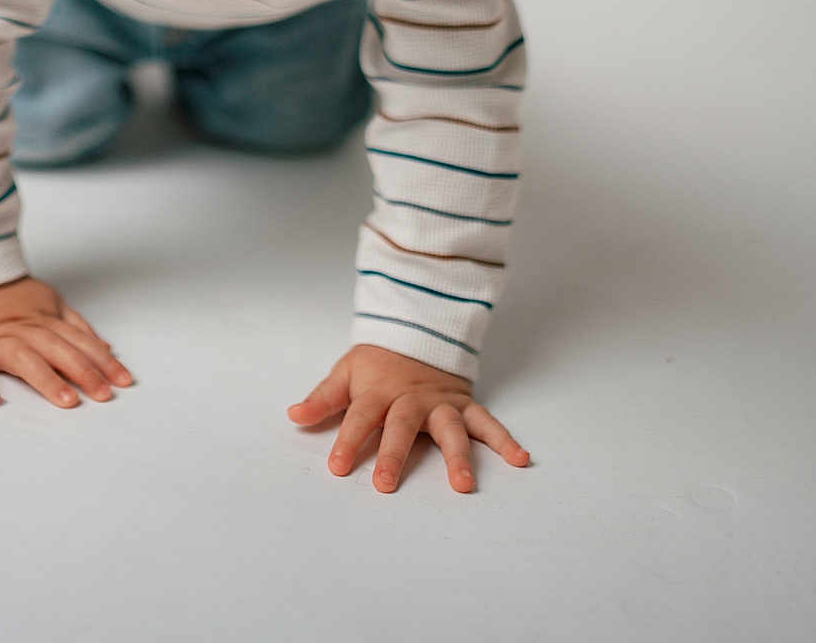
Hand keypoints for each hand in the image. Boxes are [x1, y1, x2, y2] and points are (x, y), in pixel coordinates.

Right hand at [0, 277, 133, 409]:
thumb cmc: (7, 293)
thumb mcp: (48, 301)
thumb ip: (76, 326)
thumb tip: (106, 349)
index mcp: (44, 319)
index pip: (80, 341)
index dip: (103, 360)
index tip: (124, 380)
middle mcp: (24, 329)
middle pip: (58, 350)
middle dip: (84, 372)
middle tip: (104, 395)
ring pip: (24, 359)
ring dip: (47, 380)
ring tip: (67, 400)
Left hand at [288, 345, 528, 493]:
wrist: (418, 330)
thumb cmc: (379, 361)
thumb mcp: (347, 372)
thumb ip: (324, 398)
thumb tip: (294, 416)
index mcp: (379, 391)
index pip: (360, 416)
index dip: (348, 440)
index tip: (337, 466)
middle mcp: (411, 398)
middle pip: (402, 425)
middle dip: (395, 454)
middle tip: (386, 485)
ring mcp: (441, 403)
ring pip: (450, 429)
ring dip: (457, 456)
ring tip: (463, 485)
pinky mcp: (464, 406)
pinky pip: (487, 423)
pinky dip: (505, 440)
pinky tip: (521, 459)